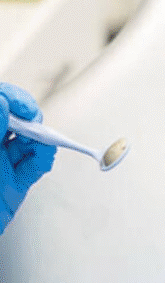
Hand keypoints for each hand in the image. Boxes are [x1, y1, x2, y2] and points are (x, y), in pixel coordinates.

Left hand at [1, 83, 55, 233]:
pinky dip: (42, 161)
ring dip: (40, 142)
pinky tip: (41, 159)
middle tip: (34, 125)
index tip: (22, 107)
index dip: (12, 99)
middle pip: (17, 122)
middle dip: (30, 121)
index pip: (1, 104)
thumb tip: (2, 102)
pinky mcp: (14, 183)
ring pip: (29, 143)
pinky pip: (34, 166)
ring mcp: (2, 164)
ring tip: (42, 145)